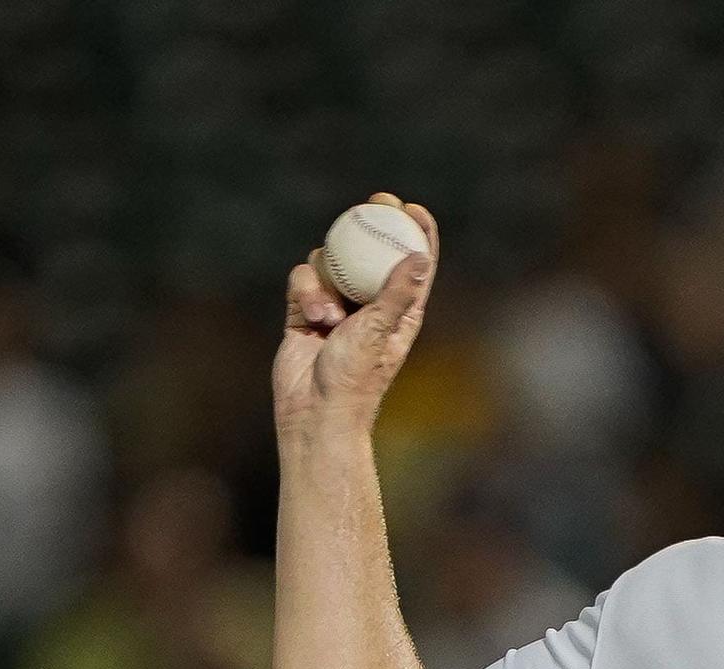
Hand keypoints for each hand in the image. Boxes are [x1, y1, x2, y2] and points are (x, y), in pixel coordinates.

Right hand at [274, 195, 439, 440]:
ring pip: (329, 262)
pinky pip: (302, 281)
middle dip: (372, 223)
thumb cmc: (355, 379)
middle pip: (370, 251)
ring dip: (327, 279)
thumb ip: (396, 293)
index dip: (416, 232)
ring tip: (328, 315)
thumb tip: (421, 256)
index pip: (412, 264)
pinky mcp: (303, 312)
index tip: (411, 208)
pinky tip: (310, 316)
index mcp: (398, 312)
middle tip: (375, 201)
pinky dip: (305, 292)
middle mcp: (368, 305)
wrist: (314, 412)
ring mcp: (335, 307)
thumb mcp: (379, 331)